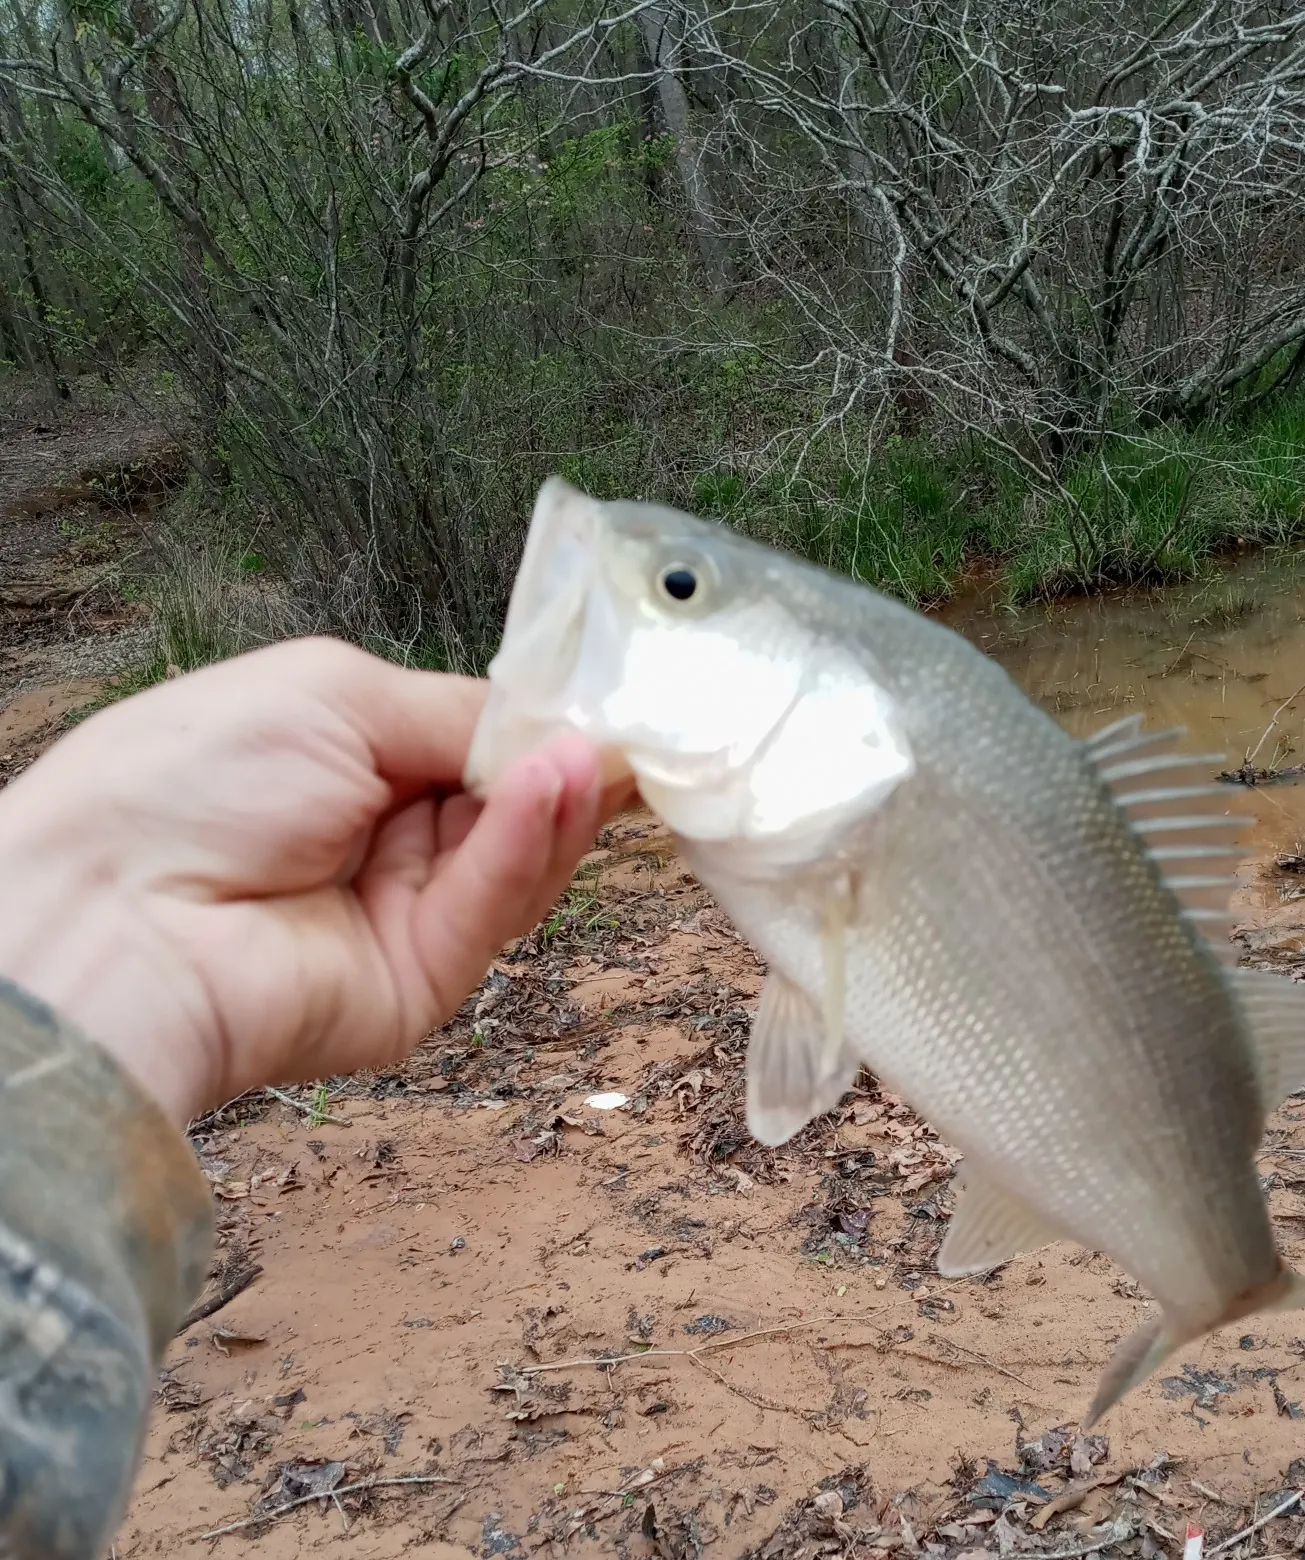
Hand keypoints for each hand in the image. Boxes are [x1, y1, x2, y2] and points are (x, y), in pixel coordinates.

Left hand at [0, 637, 629, 1122]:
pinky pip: (489, 909)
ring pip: (517, 860)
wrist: (110, 917)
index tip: (610, 707)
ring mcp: (404, 915)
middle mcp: (384, 840)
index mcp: (353, 762)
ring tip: (586, 758)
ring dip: (556, 804)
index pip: (477, 744)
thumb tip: (559, 732)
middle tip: (631, 736)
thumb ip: (458, 713)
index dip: (543, 727)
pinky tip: (550, 792)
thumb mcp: (335, 695)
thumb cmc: (186, 782)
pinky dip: (525, 849)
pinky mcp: (421, 982)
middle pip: (513, 805)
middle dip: (568, 766)